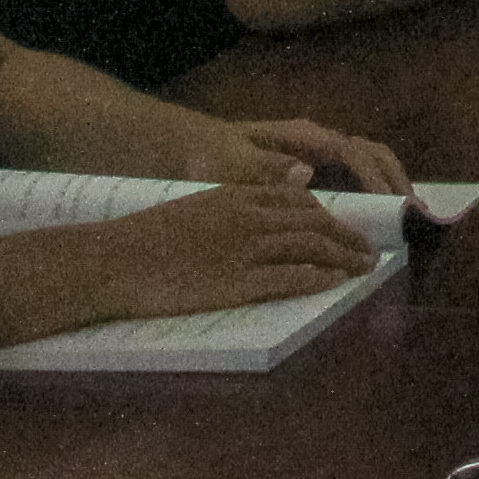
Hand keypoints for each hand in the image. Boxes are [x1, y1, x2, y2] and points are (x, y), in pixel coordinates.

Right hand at [59, 179, 375, 328]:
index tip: (341, 226)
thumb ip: (231, 206)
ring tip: (362, 268)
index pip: (296, 198)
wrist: (112, 261)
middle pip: (313, 221)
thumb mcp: (192, 207)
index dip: (325, 213)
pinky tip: (334, 282)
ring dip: (342, 257)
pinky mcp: (235, 282)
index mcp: (235, 196)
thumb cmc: (143, 239)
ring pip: (309, 247)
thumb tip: (258, 211)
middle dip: (346, 235)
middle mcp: (247, 217)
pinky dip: (317, 278)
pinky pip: (288, 277)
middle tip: (366, 249)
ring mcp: (243, 250)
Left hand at [202, 115, 408, 200]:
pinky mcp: (315, 172)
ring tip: (409, 216)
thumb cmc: (211, 154)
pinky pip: (353, 179)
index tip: (389, 202)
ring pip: (368, 164)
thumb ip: (263, 168)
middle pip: (370, 153)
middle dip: (395, 179)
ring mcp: (320, 156)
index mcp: (304, 136)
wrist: (192, 150)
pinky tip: (381, 218)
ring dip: (390, 184)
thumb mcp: (228, 162)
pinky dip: (374, 193)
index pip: (351, 152)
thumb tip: (308, 172)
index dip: (373, 176)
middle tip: (415, 211)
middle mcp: (319, 143)